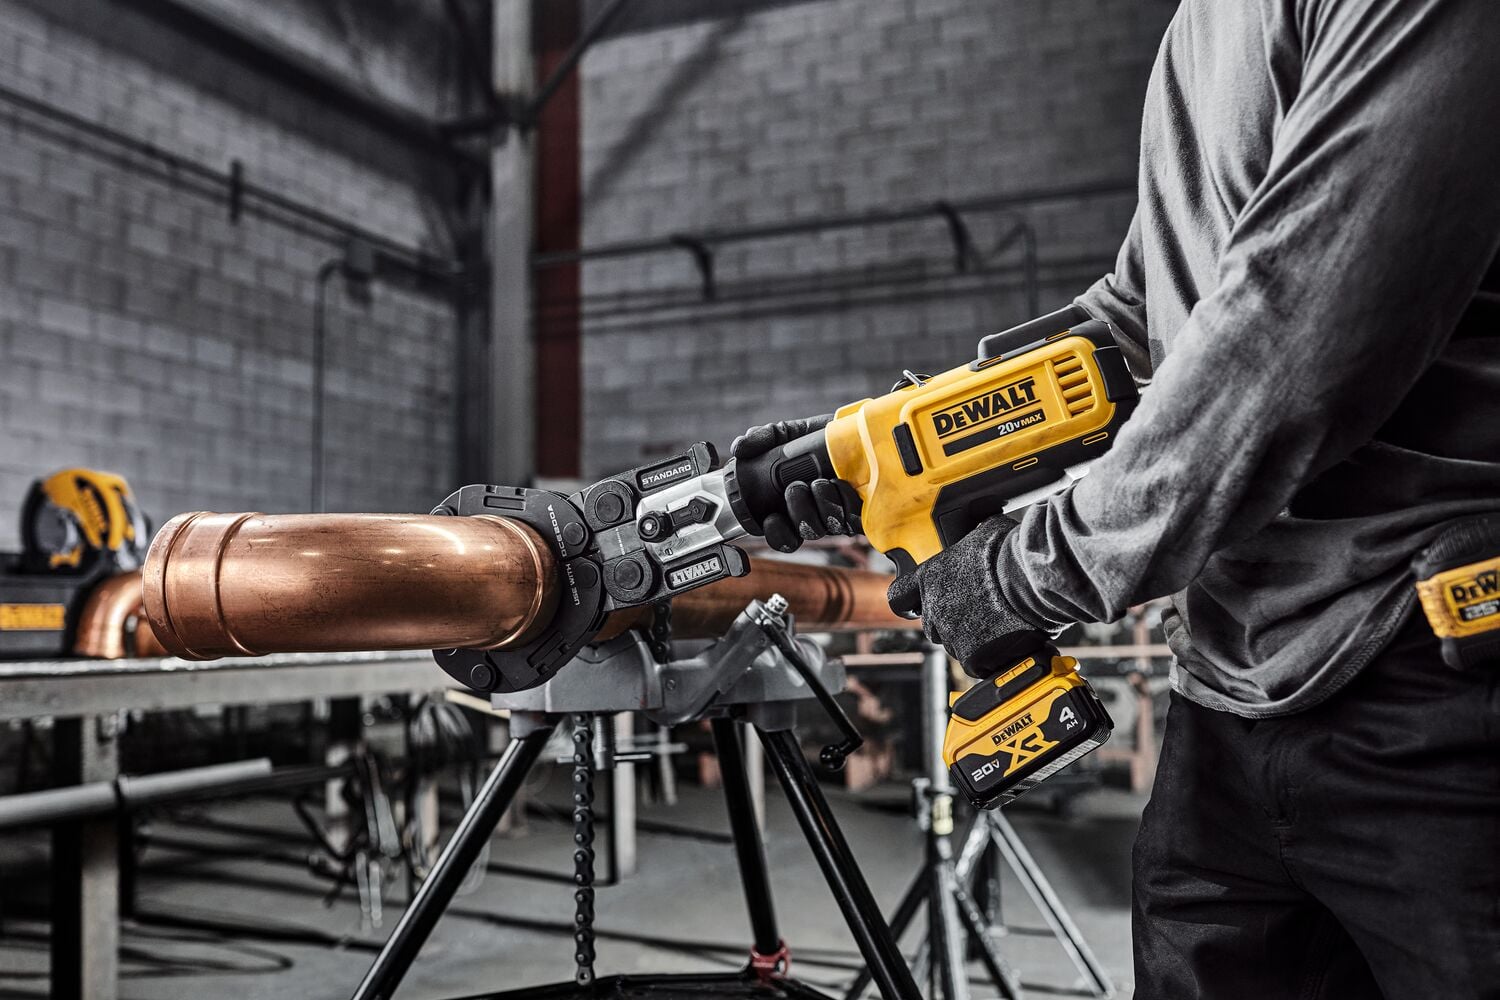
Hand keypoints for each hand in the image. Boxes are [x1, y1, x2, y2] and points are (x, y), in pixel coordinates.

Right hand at [731, 415, 859, 552]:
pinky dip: (846, 502)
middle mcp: (815, 515)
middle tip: (798, 488)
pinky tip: (842, 484)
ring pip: (829, 528)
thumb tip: (739, 447)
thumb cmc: (817, 436)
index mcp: (791, 506)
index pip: (781, 536)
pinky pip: (854, 519)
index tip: (772, 517)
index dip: (777, 534)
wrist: (854, 427)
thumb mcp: (786, 433)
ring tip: (823, 482)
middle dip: (800, 514)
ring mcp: (839, 515)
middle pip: (804, 534)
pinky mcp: (862, 510)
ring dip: (823, 506)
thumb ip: (762, 438)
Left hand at [887, 515, 1058, 676]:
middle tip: (977, 614)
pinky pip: (974, 663)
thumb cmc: (1010, 551)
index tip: (917, 605)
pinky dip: (987, 658)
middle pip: (932, 626)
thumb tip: (985, 528)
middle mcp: (934, 607)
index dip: (910, 602)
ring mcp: (951, 632)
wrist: (1030, 578)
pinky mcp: (970, 653)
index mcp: (929, 576)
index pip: (899, 597)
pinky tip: (1003, 643)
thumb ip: (974, 537)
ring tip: (997, 626)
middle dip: (950, 623)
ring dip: (971, 640)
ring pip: (954, 645)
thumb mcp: (985, 532)